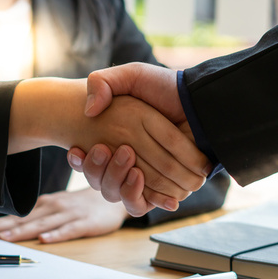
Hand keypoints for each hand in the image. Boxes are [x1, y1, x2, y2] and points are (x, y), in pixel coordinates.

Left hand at [0, 188, 128, 242]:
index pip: (15, 215)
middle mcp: (52, 207)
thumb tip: (14, 226)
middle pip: (22, 219)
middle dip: (0, 227)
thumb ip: (39, 214)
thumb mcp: (58, 205)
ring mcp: (68, 214)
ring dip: (22, 231)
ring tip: (5, 239)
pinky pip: (69, 230)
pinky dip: (56, 235)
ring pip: (41, 224)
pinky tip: (44, 240)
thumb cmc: (82, 203)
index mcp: (44, 205)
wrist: (114, 190)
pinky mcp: (85, 222)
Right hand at [9, 78, 207, 209]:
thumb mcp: (132, 76)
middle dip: (97, 170)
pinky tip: (137, 175)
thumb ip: (103, 83)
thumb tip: (89, 111)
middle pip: (102, 182)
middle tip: (101, 149)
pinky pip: (142, 202)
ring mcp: (146, 177)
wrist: (201, 100)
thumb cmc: (166, 87)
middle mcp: (129, 163)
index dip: (81, 162)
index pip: (91, 163)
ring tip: (123, 156)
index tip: (76, 150)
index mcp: (117, 142)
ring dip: (115, 179)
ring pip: (118, 194)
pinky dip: (137, 193)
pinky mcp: (164, 188)